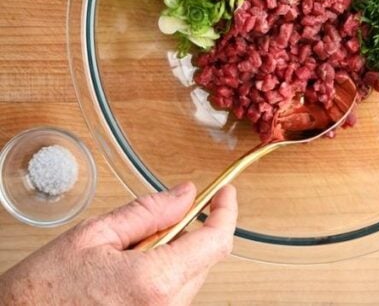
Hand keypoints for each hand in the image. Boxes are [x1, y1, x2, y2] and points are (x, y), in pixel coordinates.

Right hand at [0, 183, 237, 305]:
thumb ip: (148, 213)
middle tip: (145, 230)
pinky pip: (171, 300)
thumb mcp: (93, 236)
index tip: (223, 195)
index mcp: (155, 280)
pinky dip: (159, 282)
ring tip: (121, 262)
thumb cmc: (42, 291)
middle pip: (203, 261)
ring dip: (170, 262)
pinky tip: (122, 283)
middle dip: (186, 236)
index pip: (215, 242)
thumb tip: (186, 194)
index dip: (225, 213)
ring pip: (188, 282)